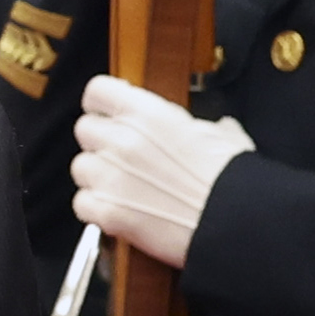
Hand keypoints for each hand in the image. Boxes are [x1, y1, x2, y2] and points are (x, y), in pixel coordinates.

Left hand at [68, 74, 248, 269]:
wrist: (234, 223)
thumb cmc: (232, 182)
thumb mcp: (224, 137)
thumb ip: (204, 128)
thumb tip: (215, 128)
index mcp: (148, 114)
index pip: (97, 92)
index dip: (103, 104)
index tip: (111, 113)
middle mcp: (123, 141)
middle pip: (84, 129)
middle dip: (100, 142)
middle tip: (121, 156)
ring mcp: (111, 178)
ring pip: (80, 167)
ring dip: (96, 176)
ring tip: (121, 187)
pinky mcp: (109, 213)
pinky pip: (81, 204)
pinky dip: (95, 209)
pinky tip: (116, 210)